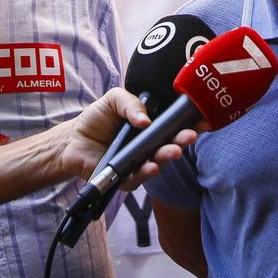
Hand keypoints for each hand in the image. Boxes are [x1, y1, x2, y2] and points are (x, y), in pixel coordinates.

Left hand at [61, 88, 198, 187]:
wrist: (73, 140)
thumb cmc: (97, 119)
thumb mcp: (114, 99)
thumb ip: (130, 103)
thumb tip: (145, 120)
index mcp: (152, 126)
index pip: (175, 125)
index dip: (191, 123)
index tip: (203, 119)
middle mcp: (149, 145)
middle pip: (172, 144)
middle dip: (183, 141)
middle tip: (190, 136)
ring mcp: (140, 163)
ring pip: (159, 162)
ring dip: (168, 157)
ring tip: (174, 151)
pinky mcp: (126, 178)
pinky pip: (138, 178)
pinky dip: (146, 172)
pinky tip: (151, 166)